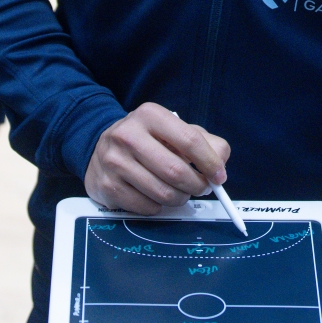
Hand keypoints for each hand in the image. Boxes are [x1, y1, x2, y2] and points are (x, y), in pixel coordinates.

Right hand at [84, 103, 230, 214]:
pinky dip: (159, 207)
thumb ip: (204, 142)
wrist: (101, 147)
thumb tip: (220, 165)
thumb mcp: (174, 130)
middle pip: (176, 171)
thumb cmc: (147, 139)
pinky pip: (146, 207)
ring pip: (162, 193)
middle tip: (202, 188)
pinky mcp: (107, 186)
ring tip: (180, 192)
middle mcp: (128, 135)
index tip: (219, 176)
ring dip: (180, 198)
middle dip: (196, 185)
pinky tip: (157, 196)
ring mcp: (115, 161)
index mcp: (150, 115)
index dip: (209, 162)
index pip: (189, 140)